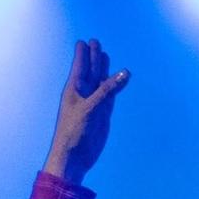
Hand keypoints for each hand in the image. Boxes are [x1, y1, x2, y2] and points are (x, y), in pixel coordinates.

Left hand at [44, 38, 128, 184]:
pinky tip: (120, 77)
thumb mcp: (90, 108)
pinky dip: (115, 85)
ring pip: (100, 81)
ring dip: (103, 69)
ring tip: (104, 55)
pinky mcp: (102, 113)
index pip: (79, 67)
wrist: (74, 156)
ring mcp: (93, 103)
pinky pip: (110, 94)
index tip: (82, 41)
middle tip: (95, 42)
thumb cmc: (74, 132)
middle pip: (90, 70)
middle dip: (93, 57)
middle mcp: (83, 94)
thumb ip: (107, 90)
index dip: (82, 54)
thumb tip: (125, 72)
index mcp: (73, 90)